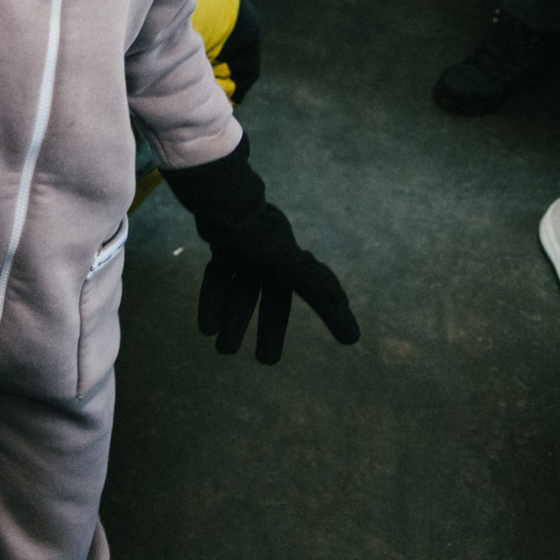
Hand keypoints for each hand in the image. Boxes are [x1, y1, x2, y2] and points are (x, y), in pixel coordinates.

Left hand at [160, 138, 359, 363]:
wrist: (218, 198)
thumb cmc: (256, 233)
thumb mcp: (290, 266)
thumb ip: (319, 296)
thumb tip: (353, 336)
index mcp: (293, 261)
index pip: (316, 293)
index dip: (330, 313)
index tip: (344, 336)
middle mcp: (273, 255)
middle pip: (272, 299)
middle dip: (268, 330)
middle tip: (266, 361)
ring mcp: (247, 249)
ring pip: (242, 292)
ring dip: (233, 321)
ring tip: (222, 350)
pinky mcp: (224, 242)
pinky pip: (220, 277)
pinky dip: (213, 300)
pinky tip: (206, 328)